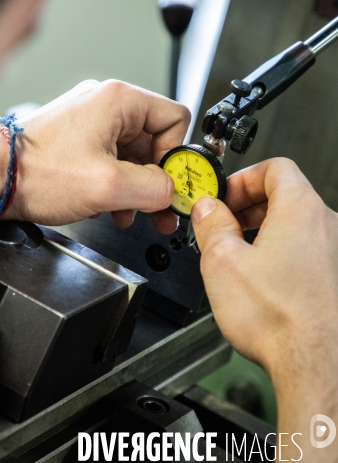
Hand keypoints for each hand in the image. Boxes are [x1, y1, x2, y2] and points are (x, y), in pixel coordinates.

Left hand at [4, 80, 189, 232]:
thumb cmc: (36, 172)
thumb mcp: (108, 186)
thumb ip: (154, 188)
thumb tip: (174, 191)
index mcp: (118, 100)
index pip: (175, 118)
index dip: (177, 155)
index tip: (172, 184)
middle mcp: (105, 104)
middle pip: (155, 139)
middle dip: (157, 178)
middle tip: (160, 208)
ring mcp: (90, 120)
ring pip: (134, 153)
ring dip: (136, 186)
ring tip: (129, 213)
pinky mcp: (79, 138)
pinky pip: (113, 158)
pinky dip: (117, 183)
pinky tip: (110, 206)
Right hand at [192, 158, 337, 459]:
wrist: (317, 364)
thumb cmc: (279, 318)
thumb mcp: (222, 261)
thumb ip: (211, 224)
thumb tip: (207, 208)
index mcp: (300, 208)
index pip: (275, 167)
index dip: (242, 177)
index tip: (224, 196)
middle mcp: (327, 225)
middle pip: (285, 194)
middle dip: (249, 205)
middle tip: (224, 223)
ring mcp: (335, 252)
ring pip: (296, 224)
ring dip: (265, 230)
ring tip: (238, 254)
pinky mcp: (335, 278)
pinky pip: (307, 250)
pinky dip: (282, 252)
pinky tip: (262, 278)